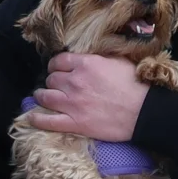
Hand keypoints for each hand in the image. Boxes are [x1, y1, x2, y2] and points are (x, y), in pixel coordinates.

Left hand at [25, 53, 148, 141]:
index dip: (57, 65)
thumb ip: (99, 57)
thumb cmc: (137, 85)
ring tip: (42, 97)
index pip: (58, 61)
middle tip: (57, 85)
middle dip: (53, 81)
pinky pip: (47, 121)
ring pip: (45, 97)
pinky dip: (37, 119)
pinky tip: (32, 117)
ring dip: (42, 96)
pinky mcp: (74, 123)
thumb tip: (89, 55)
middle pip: (51, 79)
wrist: (145, 112)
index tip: (58, 69)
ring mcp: (72, 104)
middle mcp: (74, 82)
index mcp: (85, 64)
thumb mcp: (119, 61)